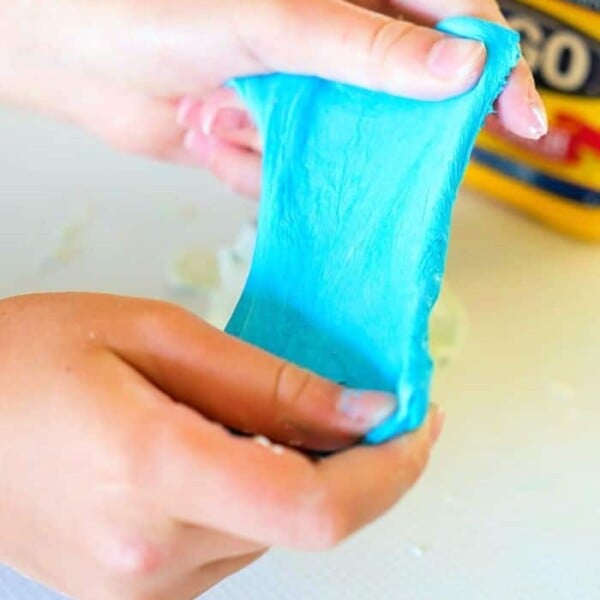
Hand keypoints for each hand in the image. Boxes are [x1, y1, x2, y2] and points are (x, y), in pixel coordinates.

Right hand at [0, 293, 442, 599]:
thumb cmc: (33, 357)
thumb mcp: (154, 334)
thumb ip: (264, 380)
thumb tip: (359, 408)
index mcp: (153, 475)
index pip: (318, 508)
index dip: (390, 470)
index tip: (418, 421)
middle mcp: (153, 556)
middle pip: (308, 521)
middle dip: (355, 462)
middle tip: (358, 402)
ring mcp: (145, 588)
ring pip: (275, 531)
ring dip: (299, 473)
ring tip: (260, 412)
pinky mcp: (141, 592)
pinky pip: (235, 541)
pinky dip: (257, 493)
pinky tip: (225, 445)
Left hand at [179, 0, 547, 196]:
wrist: (78, 58)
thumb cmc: (155, 9)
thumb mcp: (274, 19)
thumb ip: (366, 47)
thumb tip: (462, 68)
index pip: (447, 24)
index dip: (490, 70)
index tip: (516, 118)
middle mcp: (330, 46)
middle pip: (395, 103)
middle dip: (364, 135)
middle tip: (334, 144)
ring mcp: (302, 98)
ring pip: (338, 151)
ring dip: (276, 145)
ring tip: (212, 109)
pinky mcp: (270, 140)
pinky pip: (290, 176)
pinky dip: (245, 165)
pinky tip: (202, 130)